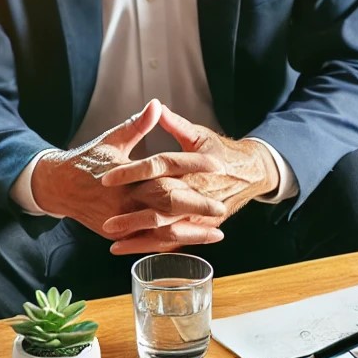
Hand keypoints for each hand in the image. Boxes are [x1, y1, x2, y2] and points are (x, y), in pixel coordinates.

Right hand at [32, 100, 228, 253]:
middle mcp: (125, 198)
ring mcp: (122, 219)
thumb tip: (156, 105)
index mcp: (127, 173)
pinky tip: (192, 243)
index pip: (166, 168)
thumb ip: (137, 125)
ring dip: (190, 232)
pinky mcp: (118, 233)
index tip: (217, 165)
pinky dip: (172, 243)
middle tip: (222, 207)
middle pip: (167, 202)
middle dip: (197, 206)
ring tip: (216, 233)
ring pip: (161, 229)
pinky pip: (149, 242)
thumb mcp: (111, 140)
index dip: (193, 166)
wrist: (57, 187)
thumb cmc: (86, 160)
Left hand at [100, 105, 279, 249]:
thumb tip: (155, 107)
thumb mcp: (200, 135)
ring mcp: (200, 213)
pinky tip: (133, 250)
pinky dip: (154, 247)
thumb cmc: (222, 152)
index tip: (107, 178)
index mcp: (193, 166)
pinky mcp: (202, 226)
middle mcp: (197, 192)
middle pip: (161, 205)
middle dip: (133, 217)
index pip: (159, 167)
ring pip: (168, 229)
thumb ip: (176, 124)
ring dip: (141, 238)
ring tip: (114, 242)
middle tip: (107, 222)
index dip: (132, 172)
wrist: (250, 173)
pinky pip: (176, 240)